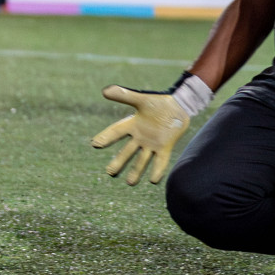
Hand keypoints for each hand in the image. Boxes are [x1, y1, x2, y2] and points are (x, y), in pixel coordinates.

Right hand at [90, 74, 210, 185]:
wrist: (178, 105)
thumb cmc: (158, 101)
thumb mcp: (140, 99)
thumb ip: (124, 95)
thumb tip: (104, 91)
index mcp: (132, 124)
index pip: (116, 132)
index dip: (106, 137)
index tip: (95, 144)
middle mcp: (140, 137)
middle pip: (127, 152)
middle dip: (119, 162)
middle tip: (110, 173)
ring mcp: (152, 143)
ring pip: (142, 160)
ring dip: (136, 171)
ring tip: (130, 183)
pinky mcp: (165, 147)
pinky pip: (160, 161)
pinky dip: (157, 170)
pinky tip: (153, 180)